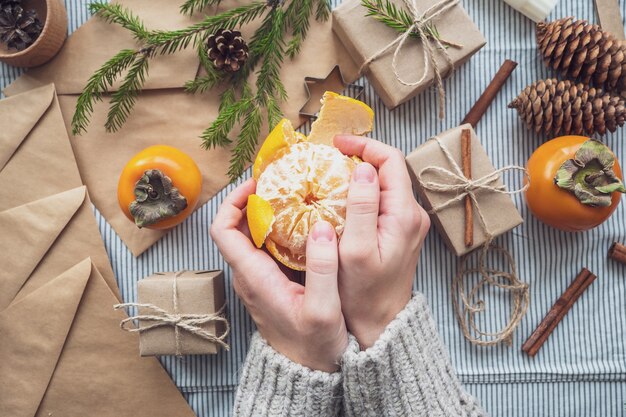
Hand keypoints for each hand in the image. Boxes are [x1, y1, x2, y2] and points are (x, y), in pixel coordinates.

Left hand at [211, 179, 347, 371]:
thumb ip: (321, 269)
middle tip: (284, 182)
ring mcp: (259, 278)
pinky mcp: (271, 281)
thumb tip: (321, 227)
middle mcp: (249, 274)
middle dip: (255, 199)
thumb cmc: (314, 346)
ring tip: (296, 194)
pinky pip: (267, 246)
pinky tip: (306, 221)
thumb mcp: (323, 310)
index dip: (233, 201)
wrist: (309, 371)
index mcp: (253, 277)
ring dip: (268, 212)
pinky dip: (280, 227)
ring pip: (253, 235)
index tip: (257, 184)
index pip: (223, 230)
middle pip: (237, 226)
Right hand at [334, 136, 430, 348]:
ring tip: (329, 173)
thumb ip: (361, 207)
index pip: (390, 160)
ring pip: (383, 184)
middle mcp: (412, 214)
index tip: (335, 145)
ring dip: (358, 173)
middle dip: (359, 156)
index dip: (364, 145)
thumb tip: (363, 168)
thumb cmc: (363, 294)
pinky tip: (339, 197)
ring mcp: (406, 223)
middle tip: (327, 157)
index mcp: (404, 214)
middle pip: (388, 169)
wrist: (380, 324)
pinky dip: (360, 191)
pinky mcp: (398, 232)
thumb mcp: (356, 251)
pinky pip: (380, 200)